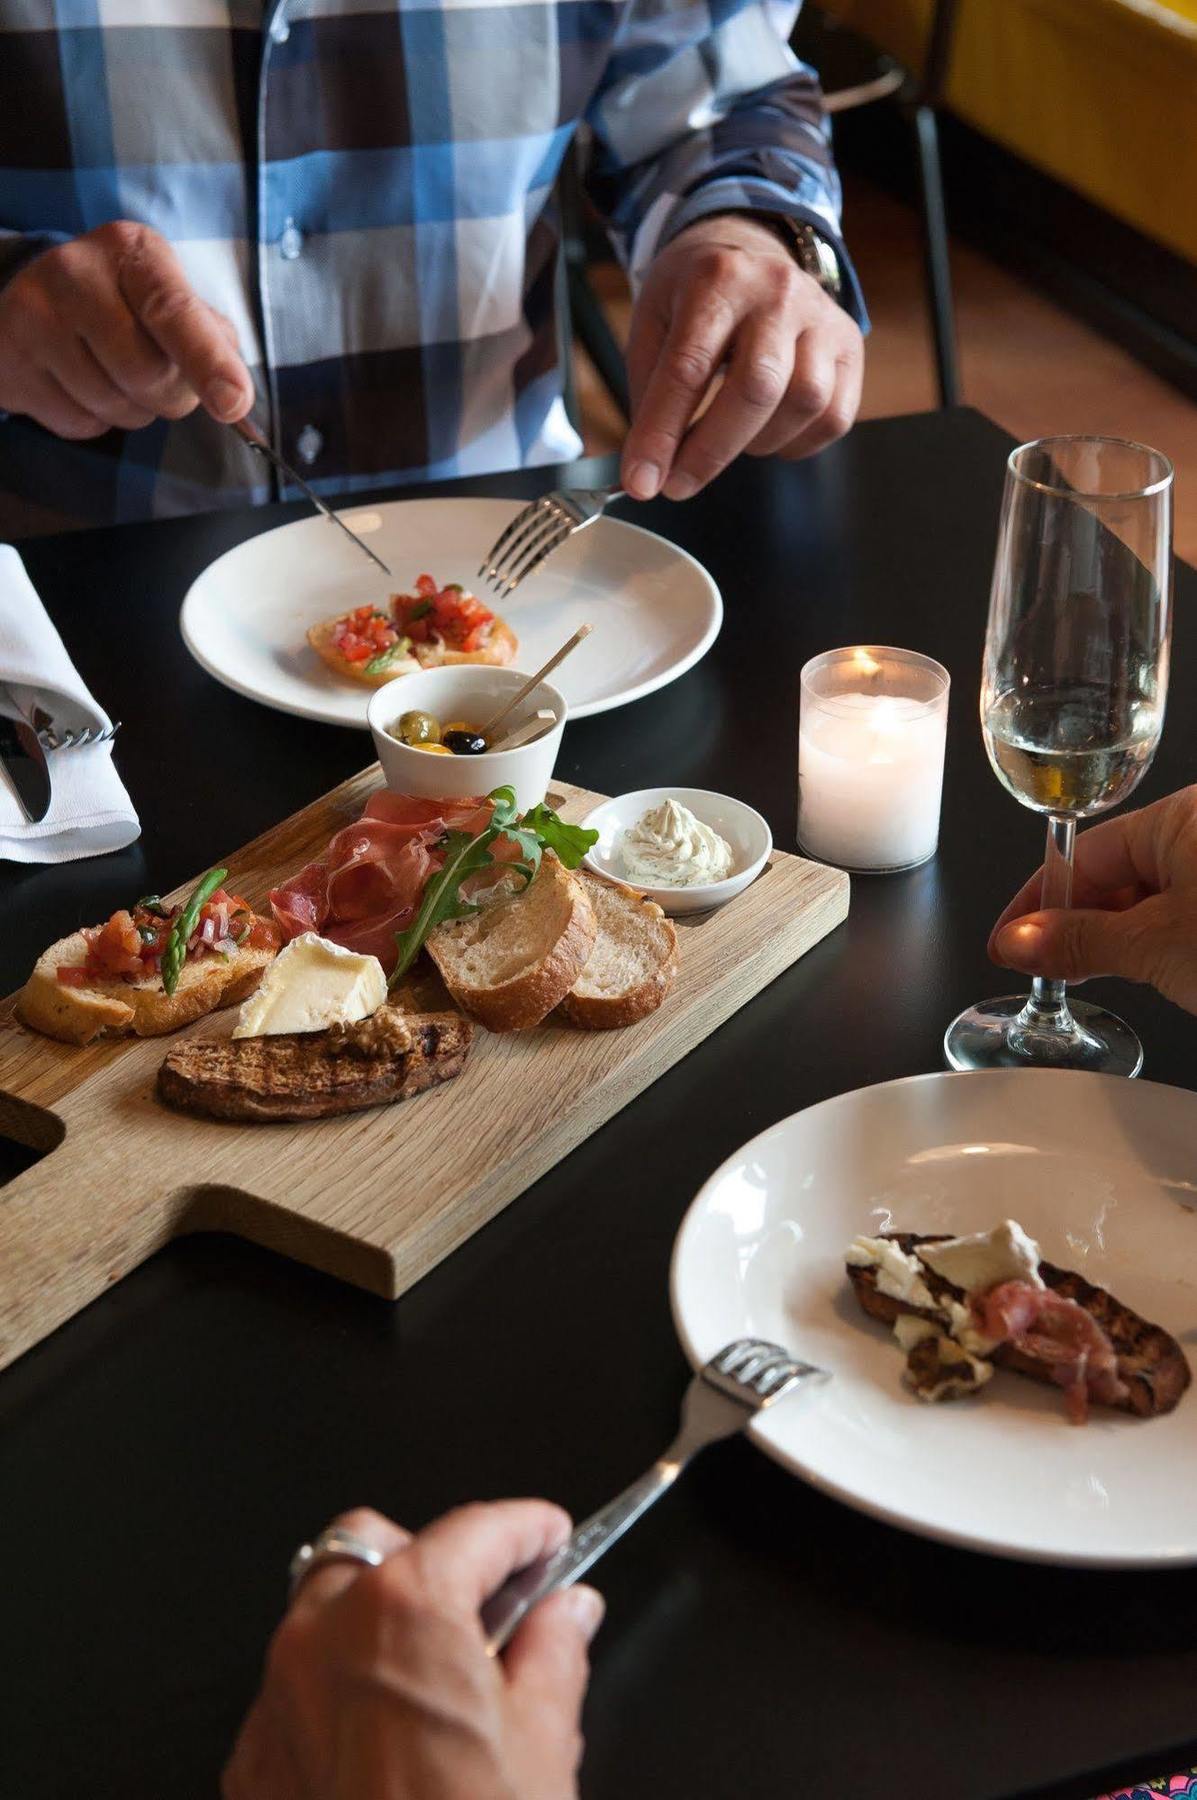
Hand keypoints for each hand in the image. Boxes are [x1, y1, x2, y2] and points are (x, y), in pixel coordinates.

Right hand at [0, 221, 253, 439]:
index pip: (173, 310)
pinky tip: (79, 386)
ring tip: (112, 375)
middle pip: (148, 374)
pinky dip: (93, 420)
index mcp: (130, 251)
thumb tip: (231, 390)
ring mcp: (35, 317)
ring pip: (113, 406)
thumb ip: (207, 336)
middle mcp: (75, 272)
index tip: (234, 402)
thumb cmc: (119, 305)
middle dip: (169, 396)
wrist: (29, 303)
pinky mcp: (11, 362)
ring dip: (131, 411)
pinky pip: (79, 424)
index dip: (206, 360)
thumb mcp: (166, 298)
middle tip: (158, 380)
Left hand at [223, 1501, 602, 1799]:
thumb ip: (554, 1652)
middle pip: (373, 1546)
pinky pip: (296, 1692)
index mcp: (406, 1608)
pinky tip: (391, 1735)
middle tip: (491, 1599)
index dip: (525, 1528)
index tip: (548, 1538)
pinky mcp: (253, 1762)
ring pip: (323, 1614)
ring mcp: (278, 1698)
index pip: (475, 1529)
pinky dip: (341, 1690)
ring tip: (444, 1670)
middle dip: (431, 1555)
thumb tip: (566, 1615)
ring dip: (379, 1620)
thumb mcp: (542, 1743)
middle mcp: (325, 1635)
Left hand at [620, 213, 862, 501]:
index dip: (663, 433)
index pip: (689, 368)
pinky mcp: (848, 344)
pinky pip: (834, 416)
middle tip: (679, 484)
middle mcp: (777, 292)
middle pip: (757, 387)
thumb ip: (649, 394)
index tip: (643, 482)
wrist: (749, 249)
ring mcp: (821, 317)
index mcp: (717, 278)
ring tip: (728, 438)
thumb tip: (648, 471)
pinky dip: (797, 443)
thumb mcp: (653, 324)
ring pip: (804, 403)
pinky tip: (768, 433)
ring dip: (758, 443)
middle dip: (712, 451)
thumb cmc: (695, 297)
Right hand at [989, 788, 1196, 1015]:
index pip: (1085, 853)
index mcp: (1180, 816)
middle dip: (1076, 924)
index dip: (1039, 901)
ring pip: (1149, 901)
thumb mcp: (1157, 945)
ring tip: (1082, 976)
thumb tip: (1019, 941)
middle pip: (1115, 876)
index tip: (1009, 939)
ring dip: (1115, 941)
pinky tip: (1138, 972)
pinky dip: (1153, 945)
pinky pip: (1181, 917)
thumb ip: (1082, 942)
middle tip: (1039, 967)